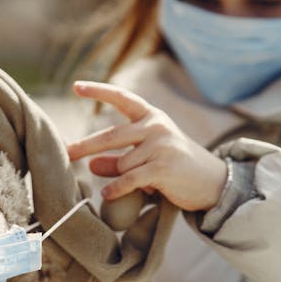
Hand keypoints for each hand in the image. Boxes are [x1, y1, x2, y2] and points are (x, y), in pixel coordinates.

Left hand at [67, 81, 227, 211]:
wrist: (214, 182)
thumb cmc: (176, 167)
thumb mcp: (146, 157)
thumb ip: (118, 159)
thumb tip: (91, 163)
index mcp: (151, 117)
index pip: (121, 98)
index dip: (98, 91)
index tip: (76, 86)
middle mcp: (156, 126)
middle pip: (111, 136)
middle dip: (85, 146)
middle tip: (66, 152)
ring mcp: (161, 145)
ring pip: (122, 164)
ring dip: (123, 178)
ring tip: (146, 183)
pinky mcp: (164, 166)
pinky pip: (129, 179)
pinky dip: (116, 189)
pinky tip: (108, 194)